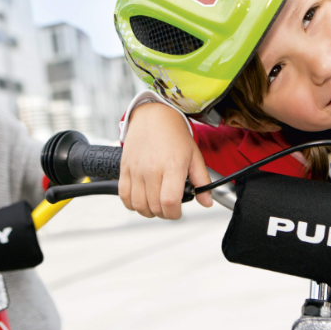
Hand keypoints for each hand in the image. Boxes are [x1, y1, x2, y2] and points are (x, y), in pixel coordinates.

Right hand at [119, 103, 211, 219]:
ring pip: (138, 205)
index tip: (178, 211)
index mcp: (172, 166)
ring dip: (148, 211)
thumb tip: (207, 201)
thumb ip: (201, 181)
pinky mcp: (125, 168)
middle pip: (155, 206)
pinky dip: (131, 204)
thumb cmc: (174, 134)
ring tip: (156, 205)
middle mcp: (152, 169)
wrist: (154, 116)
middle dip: (164, 213)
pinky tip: (141, 200)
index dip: (174, 213)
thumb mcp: (194, 156)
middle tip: (169, 207)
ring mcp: (136, 169)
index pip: (170, 201)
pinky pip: (124, 196)